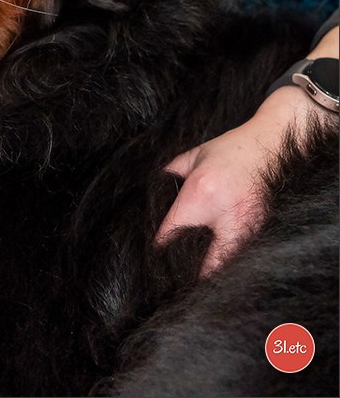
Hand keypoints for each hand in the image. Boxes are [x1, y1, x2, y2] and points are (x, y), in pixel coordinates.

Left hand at [155, 83, 332, 276]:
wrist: (272, 144)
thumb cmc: (231, 149)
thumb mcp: (195, 155)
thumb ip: (172, 172)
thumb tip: (153, 184)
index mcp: (200, 193)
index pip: (174, 229)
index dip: (161, 245)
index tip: (156, 254)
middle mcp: (224, 214)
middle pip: (204, 261)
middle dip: (191, 273)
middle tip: (179, 279)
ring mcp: (248, 226)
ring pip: (227, 264)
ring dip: (215, 272)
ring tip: (201, 281)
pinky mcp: (263, 230)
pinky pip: (244, 255)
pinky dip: (234, 263)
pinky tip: (224, 266)